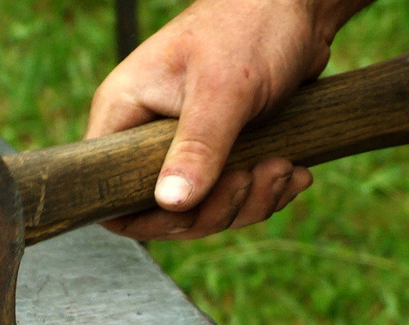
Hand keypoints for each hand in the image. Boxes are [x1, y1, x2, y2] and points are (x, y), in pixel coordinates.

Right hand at [85, 0, 370, 239]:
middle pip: (163, 214)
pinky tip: (292, 172)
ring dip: (248, 203)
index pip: (109, 192)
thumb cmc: (251, 24)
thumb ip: (196, 147)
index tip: (191, 208)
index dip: (145, 218)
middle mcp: (147, 137)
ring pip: (204, 213)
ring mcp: (184, 150)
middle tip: (252, 177)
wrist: (300, 7)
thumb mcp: (223, 88)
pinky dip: (265, 196)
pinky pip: (233, 201)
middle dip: (214, 211)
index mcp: (126, 114)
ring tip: (282, 168)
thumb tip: (171, 203)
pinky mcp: (220, 157)